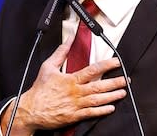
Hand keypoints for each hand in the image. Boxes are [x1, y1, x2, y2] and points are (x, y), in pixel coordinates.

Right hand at [1, 35, 127, 134]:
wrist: (31, 109)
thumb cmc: (40, 89)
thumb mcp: (48, 67)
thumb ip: (60, 53)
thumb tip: (68, 40)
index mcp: (70, 79)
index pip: (92, 70)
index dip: (106, 65)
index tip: (116, 62)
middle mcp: (75, 92)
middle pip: (99, 86)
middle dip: (114, 82)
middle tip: (125, 80)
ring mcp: (76, 105)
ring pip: (98, 100)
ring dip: (112, 96)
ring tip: (122, 92)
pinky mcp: (74, 116)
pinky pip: (91, 113)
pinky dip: (102, 111)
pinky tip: (110, 108)